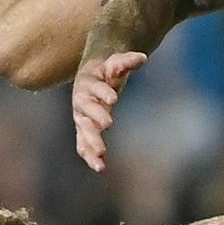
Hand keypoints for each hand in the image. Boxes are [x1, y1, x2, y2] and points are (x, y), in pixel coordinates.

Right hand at [72, 52, 147, 171]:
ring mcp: (81, 117)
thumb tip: (142, 57)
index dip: (103, 92)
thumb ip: (127, 61)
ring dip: (91, 143)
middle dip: (96, 117)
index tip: (114, 99)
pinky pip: (83, 144)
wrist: (92, 77)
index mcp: (87, 83)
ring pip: (83, 131)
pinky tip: (100, 167)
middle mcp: (81, 101)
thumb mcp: (116, 62)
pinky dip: (89, 155)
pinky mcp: (84, 130)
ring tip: (101, 156)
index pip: (95, 88)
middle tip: (109, 123)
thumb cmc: (106, 70)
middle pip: (86, 110)